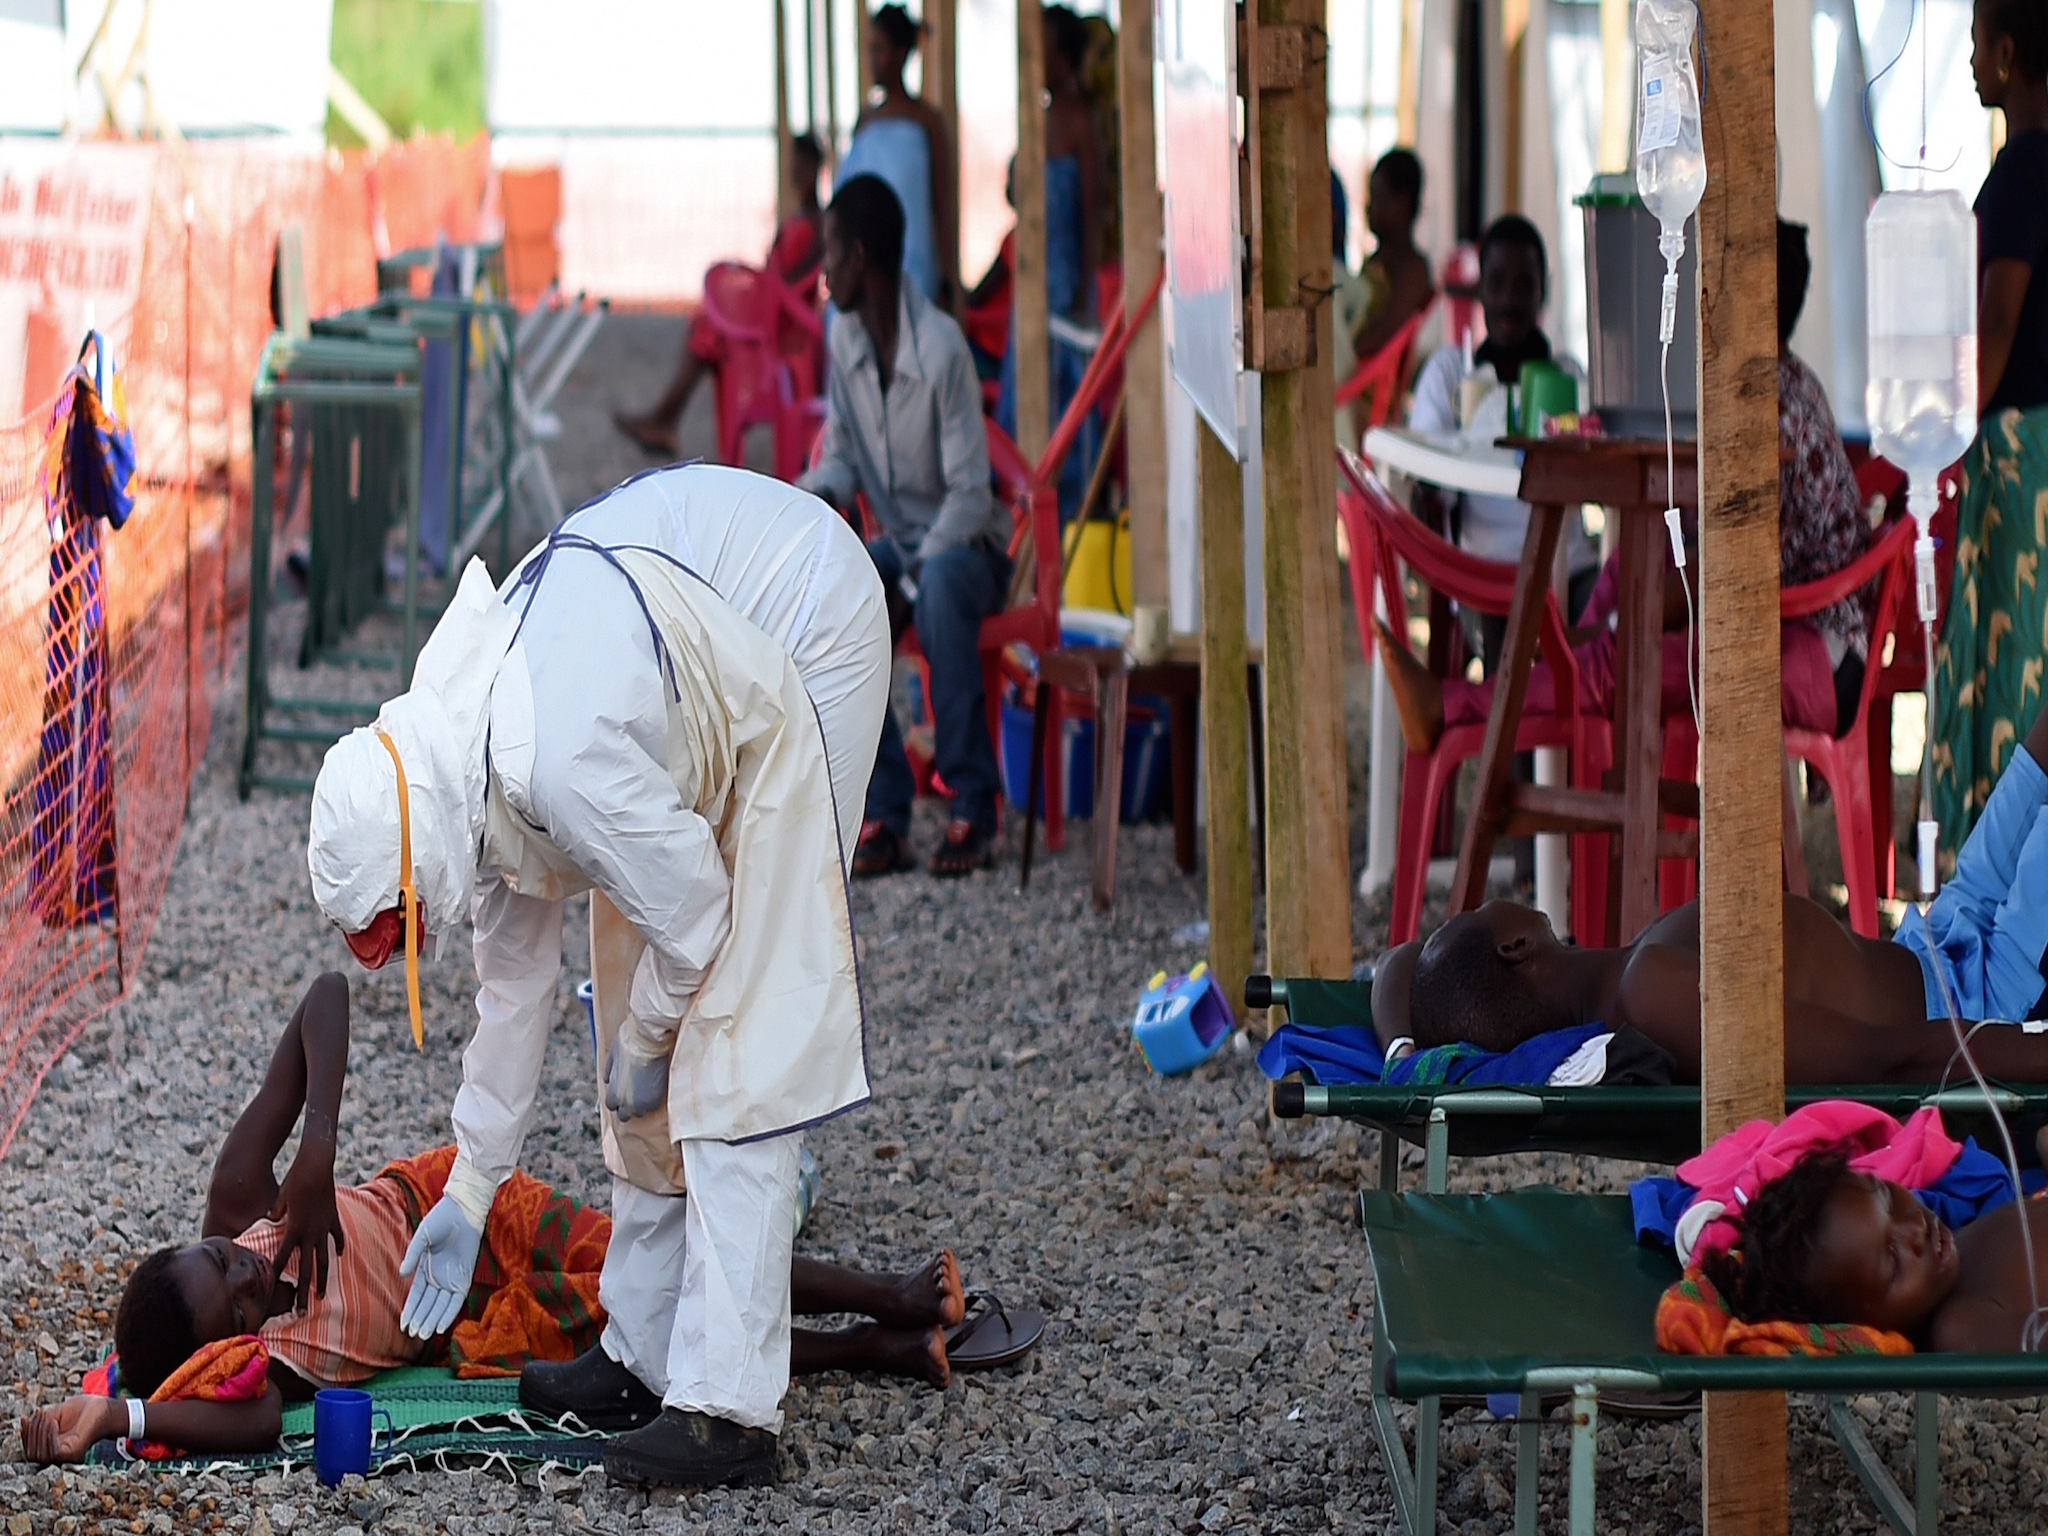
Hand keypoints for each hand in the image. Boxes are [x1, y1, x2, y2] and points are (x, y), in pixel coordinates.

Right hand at [20, 1396, 121, 1463]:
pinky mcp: (74, 1452)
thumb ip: (40, 1422)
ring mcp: (66, 1456)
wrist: (104, 1407)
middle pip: (32, 1454)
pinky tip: (53, 1423)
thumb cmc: (82, 1410)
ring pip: (40, 1455)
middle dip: (31, 1433)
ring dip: (39, 1433)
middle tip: (39, 1414)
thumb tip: (23, 1423)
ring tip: (47, 1417)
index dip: (25, 1436)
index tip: (25, 1418)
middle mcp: (58, 1454)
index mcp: (52, 1447)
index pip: (30, 1449)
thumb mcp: (56, 1414)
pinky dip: (49, 1437)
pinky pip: (54, 1452)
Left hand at [270, 1147, 343, 1306]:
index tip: (275, 1293)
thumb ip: (276, 1212)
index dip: (278, 1274)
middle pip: (307, 1268)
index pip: (284, 1257)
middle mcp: (310, 1231)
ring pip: (324, 1258)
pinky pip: (337, 1236)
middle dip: (304, 1291)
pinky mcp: (334, 1217)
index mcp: (294, 1228)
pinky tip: (339, 1256)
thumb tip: (272, 1221)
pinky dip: (338, 1246)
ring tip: (323, 1295)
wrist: (317, 1164)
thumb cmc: (295, 1179)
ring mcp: (325, 1225)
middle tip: (302, 1311)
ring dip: (323, 1278)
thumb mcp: (280, 1197)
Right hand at [397, 1197, 480, 1339]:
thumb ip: (413, 1255)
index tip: (403, 1326)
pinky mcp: (465, 1277)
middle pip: (428, 1304)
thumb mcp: (422, 1237)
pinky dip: (448, 1313)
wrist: (464, 1210)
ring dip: (432, 1320)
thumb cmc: (441, 1219)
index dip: (410, 1310)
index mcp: (425, 1268)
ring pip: (440, 1305)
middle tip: (412, 1335)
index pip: (416, 1295)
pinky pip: (456, 1300)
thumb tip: (401, 1274)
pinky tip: (440, 1326)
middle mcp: (438, 1276)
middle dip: (420, 1319)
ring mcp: (452, 1277)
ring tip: (423, 1335)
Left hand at [604, 1035, 669, 1122]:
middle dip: (628, 1107)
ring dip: (641, 1105)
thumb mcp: (612, 1058)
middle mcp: (625, 1103)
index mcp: (613, 1094)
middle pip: (625, 1115)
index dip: (617, 1099)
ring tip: (645, 1092)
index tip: (623, 1093)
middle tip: (634, 1095)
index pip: (612, 1106)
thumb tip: (609, 1080)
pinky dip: (653, 1100)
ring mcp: (641, 1104)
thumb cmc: (628, 1045)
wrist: (648, 1042)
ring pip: (640, 1113)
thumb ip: (609, 1072)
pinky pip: (653, 1107)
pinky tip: (654, 1089)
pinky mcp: (655, 1100)